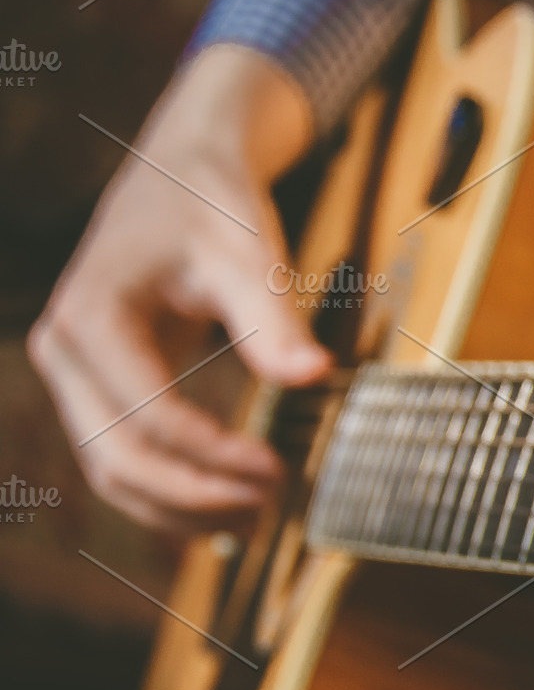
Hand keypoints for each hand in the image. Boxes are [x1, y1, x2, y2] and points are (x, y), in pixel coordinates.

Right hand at [28, 45, 328, 532]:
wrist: (184, 171)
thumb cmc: (213, 204)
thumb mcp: (247, 252)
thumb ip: (272, 318)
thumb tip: (312, 376)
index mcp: (90, 317)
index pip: (146, 418)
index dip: (212, 457)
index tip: (278, 469)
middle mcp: (64, 351)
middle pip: (117, 460)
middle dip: (196, 496)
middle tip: (272, 504)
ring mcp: (74, 374)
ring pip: (112, 473)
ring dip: (181, 510)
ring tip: (257, 519)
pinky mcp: (99, 387)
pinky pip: (123, 458)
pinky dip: (171, 491)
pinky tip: (228, 505)